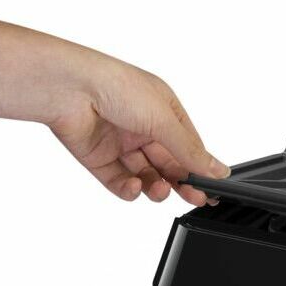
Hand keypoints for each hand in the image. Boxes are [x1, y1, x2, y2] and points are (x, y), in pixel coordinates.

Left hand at [48, 59, 229, 205]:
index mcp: (164, 110)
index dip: (200, 167)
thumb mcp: (164, 120)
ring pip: (147, 176)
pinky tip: (134, 186)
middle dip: (182, 182)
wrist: (69, 89)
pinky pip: (120, 182)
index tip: (211, 188)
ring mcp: (121, 144)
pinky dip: (129, 189)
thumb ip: (190, 150)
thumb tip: (217, 169)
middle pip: (169, 164)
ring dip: (157, 187)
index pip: (189, 146)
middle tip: (195, 198)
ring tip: (160, 190)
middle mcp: (143, 127)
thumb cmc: (116, 86)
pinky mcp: (99, 159)